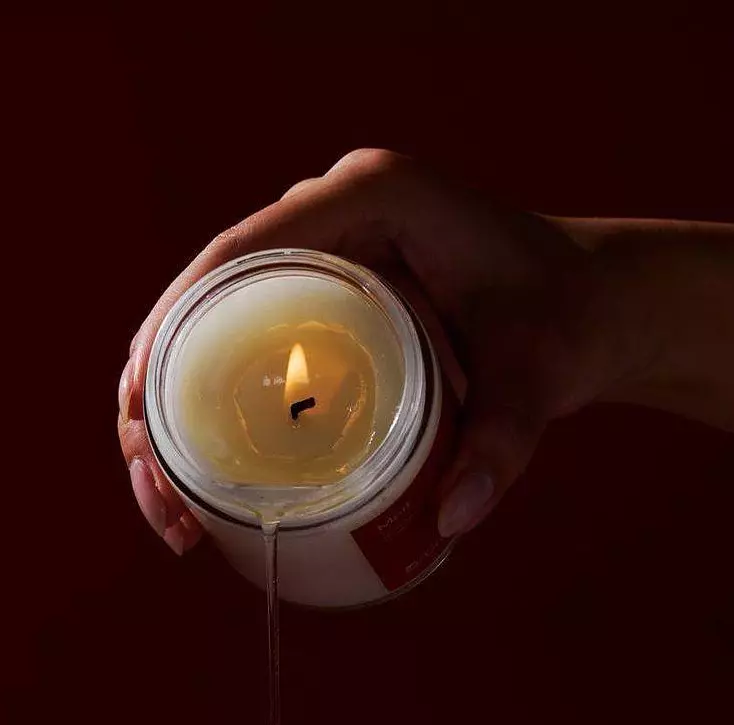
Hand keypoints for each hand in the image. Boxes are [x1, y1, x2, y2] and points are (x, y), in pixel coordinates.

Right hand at [117, 148, 652, 551]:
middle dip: (153, 398)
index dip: (172, 327)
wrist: (592, 308)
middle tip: (155, 492)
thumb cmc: (566, 322)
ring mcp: (318, 261)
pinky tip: (194, 487)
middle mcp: (329, 219)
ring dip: (166, 419)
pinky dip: (206, 417)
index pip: (240, 253)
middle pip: (202, 302)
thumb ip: (506, 441)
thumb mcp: (539, 377)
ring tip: (171, 514)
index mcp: (368, 197)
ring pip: (208, 334)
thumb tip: (454, 519)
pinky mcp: (319, 304)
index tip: (141, 409)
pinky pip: (241, 352)